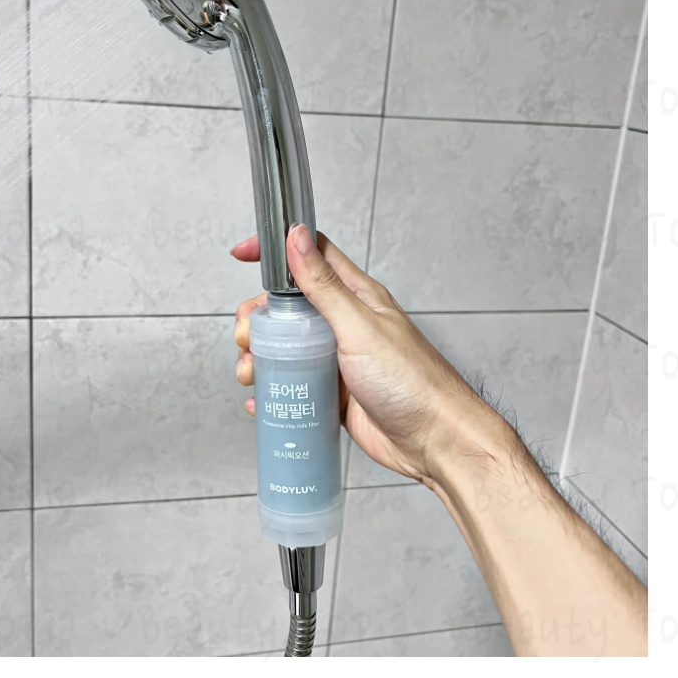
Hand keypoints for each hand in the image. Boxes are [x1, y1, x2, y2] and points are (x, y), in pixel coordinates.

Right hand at [231, 224, 501, 486]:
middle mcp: (344, 324)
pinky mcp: (334, 394)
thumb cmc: (411, 381)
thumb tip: (297, 236)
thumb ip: (325, 285)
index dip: (276, 250)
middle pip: (287, 307)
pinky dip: (273, 391)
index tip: (242, 254)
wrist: (435, 441)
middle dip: (257, 317)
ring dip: (259, 357)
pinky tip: (261, 401)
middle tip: (246, 337)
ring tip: (250, 375)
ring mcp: (337, 360)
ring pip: (286, 347)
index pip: (310, 257)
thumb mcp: (358, 327)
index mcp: (355, 296)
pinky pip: (294, 385)